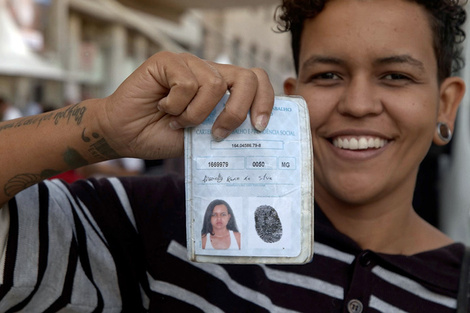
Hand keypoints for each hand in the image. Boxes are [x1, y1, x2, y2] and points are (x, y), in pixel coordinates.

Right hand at [98, 52, 274, 159]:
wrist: (126, 135)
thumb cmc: (162, 135)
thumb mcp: (202, 137)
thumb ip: (224, 128)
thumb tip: (254, 132)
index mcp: (221, 89)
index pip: (256, 81)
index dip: (265, 101)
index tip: (259, 127)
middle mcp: (208, 72)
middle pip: (246, 78)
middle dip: (237, 111)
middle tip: (218, 132)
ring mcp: (189, 64)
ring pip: (214, 85)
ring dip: (195, 114)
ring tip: (177, 120)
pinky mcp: (168, 61)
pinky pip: (186, 83)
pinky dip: (175, 104)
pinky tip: (163, 107)